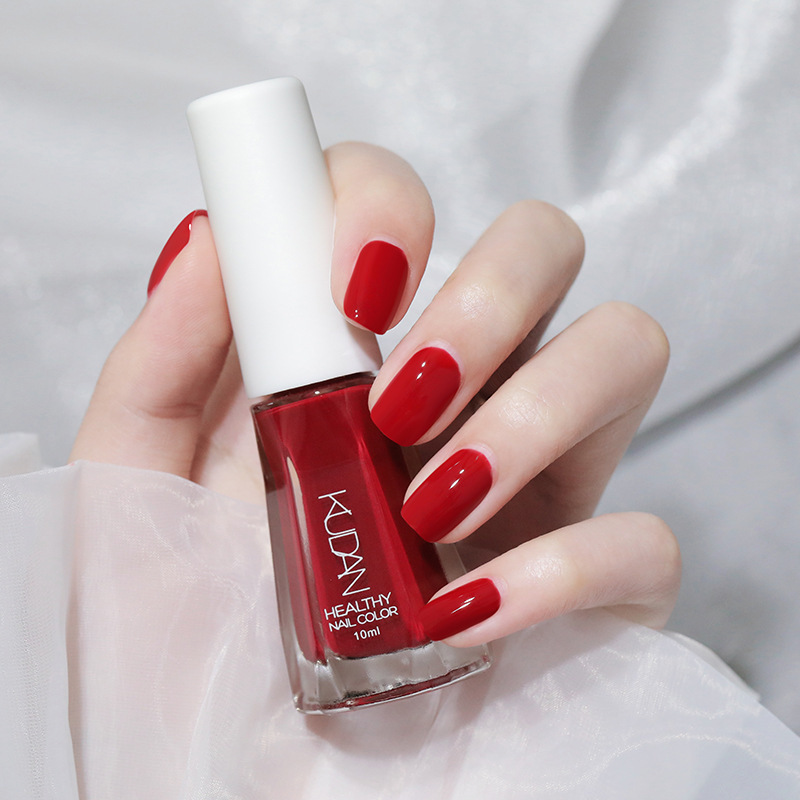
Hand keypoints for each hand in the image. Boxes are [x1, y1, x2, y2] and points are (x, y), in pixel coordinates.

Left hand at [71, 142, 678, 646]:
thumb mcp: (135, 487)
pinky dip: (565, 564)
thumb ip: (161, 359)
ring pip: (624, 346)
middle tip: (403, 397)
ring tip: (433, 501)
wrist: (239, 775)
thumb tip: (212, 238)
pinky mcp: (592, 578)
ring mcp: (536, 475)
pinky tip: (471, 615)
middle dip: (487, 294)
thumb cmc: (180, 632)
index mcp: (355, 356)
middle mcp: (458, 391)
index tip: (349, 289)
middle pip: (542, 247)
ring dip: (536, 407)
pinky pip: (645, 533)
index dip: (389, 204)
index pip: (403, 207)